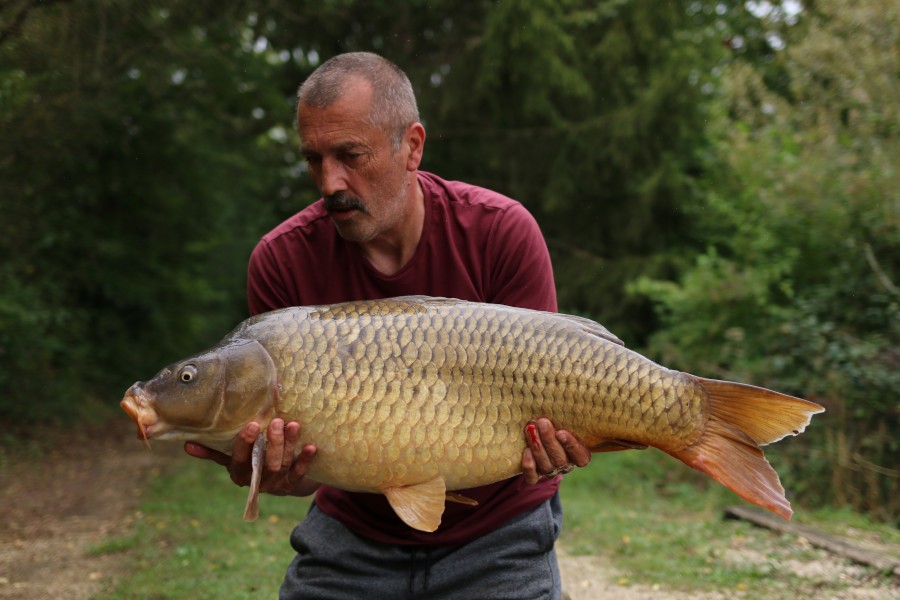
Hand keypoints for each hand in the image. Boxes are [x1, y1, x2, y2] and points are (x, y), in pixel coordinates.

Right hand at [184, 418, 317, 496]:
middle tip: (276, 421)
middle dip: (272, 443)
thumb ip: (212, 450)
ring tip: (293, 424)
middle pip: (266, 463)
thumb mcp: (229, 458)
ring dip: (288, 445)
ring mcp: (275, 483)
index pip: (240, 459)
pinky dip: (304, 460)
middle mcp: (257, 481)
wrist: (273, 481)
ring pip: (283, 465)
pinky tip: (311, 446)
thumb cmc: (248, 462)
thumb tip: (186, 444)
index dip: (246, 443)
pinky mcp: (291, 484)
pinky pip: (299, 473)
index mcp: (239, 473)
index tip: (253, 424)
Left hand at [521, 417, 590, 484]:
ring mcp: (550, 471)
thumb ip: (569, 411)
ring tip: (530, 429)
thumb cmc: (555, 421)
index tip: (562, 432)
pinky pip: (533, 478)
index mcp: (579, 454)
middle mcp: (565, 465)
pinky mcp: (535, 476)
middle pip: (561, 460)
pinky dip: (529, 467)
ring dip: (538, 447)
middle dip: (550, 441)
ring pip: (547, 467)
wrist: (535, 432)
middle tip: (542, 422)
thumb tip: (573, 385)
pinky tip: (525, 452)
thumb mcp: (564, 417)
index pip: (581, 457)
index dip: (572, 446)